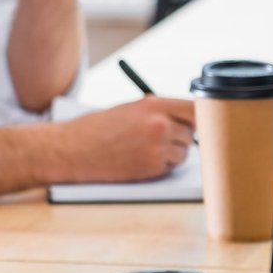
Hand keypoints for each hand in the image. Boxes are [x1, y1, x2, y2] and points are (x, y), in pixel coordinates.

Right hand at [53, 97, 195, 181]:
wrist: (74, 149)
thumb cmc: (98, 128)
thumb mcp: (131, 110)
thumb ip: (159, 113)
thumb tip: (187, 121)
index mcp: (154, 104)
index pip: (195, 109)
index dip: (198, 117)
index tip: (198, 122)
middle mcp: (160, 125)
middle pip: (191, 133)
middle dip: (180, 137)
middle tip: (162, 139)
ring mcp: (157, 148)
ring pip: (183, 153)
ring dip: (171, 154)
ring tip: (145, 150)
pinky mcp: (152, 168)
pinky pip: (170, 167)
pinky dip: (160, 166)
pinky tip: (139, 160)